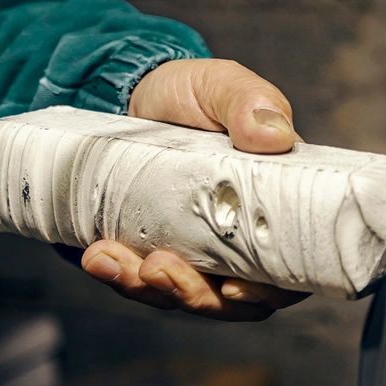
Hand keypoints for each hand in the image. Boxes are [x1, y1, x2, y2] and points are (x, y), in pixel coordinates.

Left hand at [79, 58, 308, 320]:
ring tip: (114, 257)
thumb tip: (275, 134)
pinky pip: (139, 282)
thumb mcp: (222, 86)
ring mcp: (194, 251)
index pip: (288, 271)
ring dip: (149, 289)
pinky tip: (97, 256)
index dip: (268, 293)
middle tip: (160, 267)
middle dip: (195, 297)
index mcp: (274, 208)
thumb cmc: (191, 92)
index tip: (234, 289)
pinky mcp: (150, 251)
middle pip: (233, 299)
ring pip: (182, 296)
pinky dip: (117, 275)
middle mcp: (238, 240)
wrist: (131, 92)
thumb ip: (251, 102)